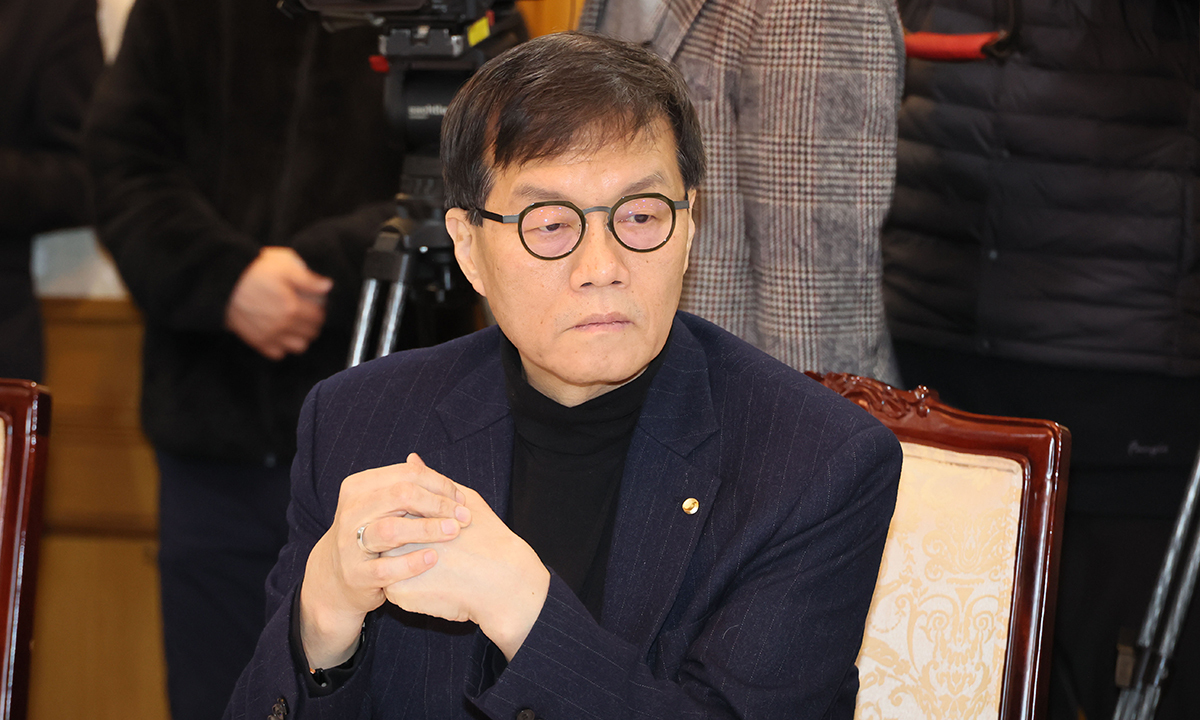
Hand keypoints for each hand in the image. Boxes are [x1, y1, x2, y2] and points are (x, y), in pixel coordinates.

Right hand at [225, 246, 332, 359]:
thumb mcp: (284, 266)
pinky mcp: (257, 342)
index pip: (319, 317)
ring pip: (298, 347)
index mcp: (292, 308)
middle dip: (313, 324)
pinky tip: (281, 334)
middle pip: (311, 333)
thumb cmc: (253, 272)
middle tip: (308, 314)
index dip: (320, 310)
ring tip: (297, 326)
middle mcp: (283, 326)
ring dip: (301, 337)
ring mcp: (270, 336)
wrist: (223, 283)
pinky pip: (278, 354)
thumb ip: (308, 279)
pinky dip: (283, 347)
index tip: (316, 305)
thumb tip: (327, 286)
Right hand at [299, 454, 471, 668]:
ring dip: (427, 529)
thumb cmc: (370, 534)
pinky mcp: (356, 574)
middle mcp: (351, 511)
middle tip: (463, 517)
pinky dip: (412, 562)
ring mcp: (349, 544)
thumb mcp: (380, 505)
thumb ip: (402, 485)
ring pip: (390, 530)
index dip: (439, 484)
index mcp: (359, 487)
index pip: (406, 474)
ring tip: (453, 532)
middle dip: (438, 504)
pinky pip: (386, 568)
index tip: (461, 499)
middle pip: (401, 496)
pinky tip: (433, 558)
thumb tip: (419, 459)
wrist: (337, 578)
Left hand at [383, 485, 549, 659]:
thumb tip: (411, 459)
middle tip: (437, 549)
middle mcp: (397, 534)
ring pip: (385, 561)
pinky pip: (392, 587)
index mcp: (413, 511)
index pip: (393, 508)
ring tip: (436, 566)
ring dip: (401, 562)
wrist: (504, 583)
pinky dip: (409, 586)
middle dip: (402, 540)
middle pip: (384, 533)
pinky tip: (434, 585)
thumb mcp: (465, 501)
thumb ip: (433, 481)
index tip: (437, 529)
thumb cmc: (489, 539)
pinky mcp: (396, 592)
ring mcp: (393, 563)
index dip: (412, 517)